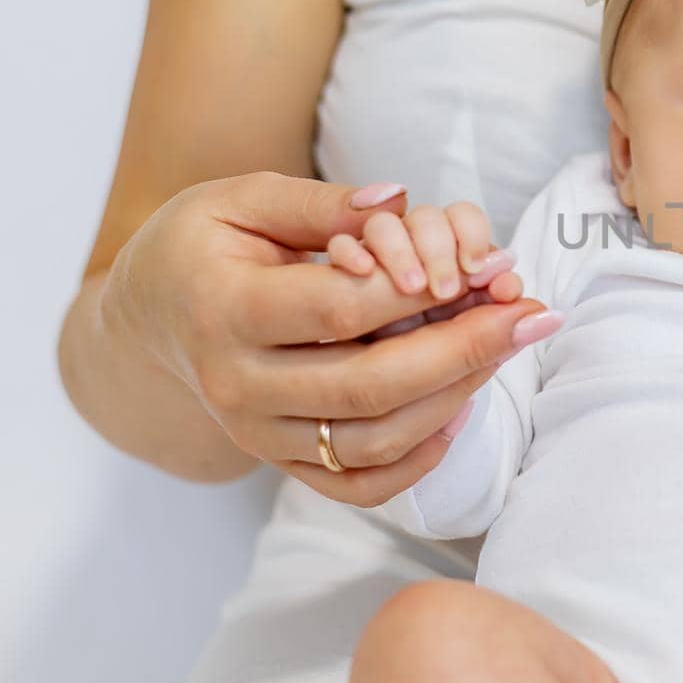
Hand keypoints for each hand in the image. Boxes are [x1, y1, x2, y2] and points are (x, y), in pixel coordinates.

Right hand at [101, 170, 554, 507]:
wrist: (150, 320)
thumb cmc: (204, 246)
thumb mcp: (242, 200)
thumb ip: (320, 203)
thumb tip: (395, 199)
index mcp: (223, 311)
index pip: (339, 310)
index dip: (422, 290)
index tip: (493, 266)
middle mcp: (238, 386)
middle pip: (370, 385)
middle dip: (466, 349)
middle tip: (531, 314)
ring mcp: (259, 435)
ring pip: (374, 439)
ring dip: (457, 395)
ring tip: (507, 344)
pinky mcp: (281, 462)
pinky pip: (360, 484)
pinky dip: (420, 458)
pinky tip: (462, 405)